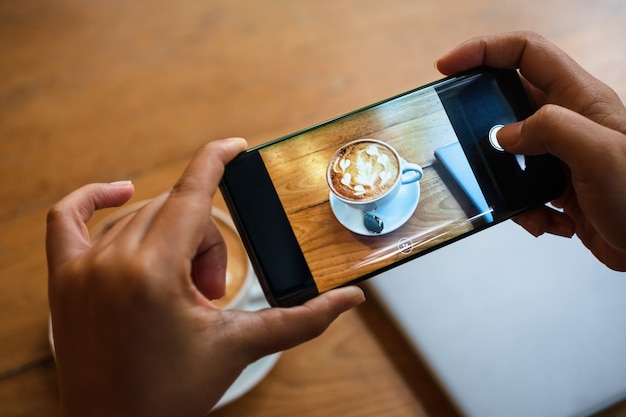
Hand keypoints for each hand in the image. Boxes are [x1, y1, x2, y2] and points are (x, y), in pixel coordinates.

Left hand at [46, 137, 364, 416]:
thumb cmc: (170, 394)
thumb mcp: (238, 348)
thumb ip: (300, 321)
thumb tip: (349, 301)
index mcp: (155, 272)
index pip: (193, 192)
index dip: (218, 161)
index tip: (236, 147)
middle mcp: (113, 261)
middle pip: (176, 214)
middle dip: (206, 246)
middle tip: (208, 293)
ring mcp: (83, 268)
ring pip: (141, 218)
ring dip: (172, 241)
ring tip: (179, 290)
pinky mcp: (65, 278)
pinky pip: (67, 218)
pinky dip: (93, 198)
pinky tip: (120, 193)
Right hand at [436, 31, 625, 270]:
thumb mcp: (600, 154)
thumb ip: (550, 130)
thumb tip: (503, 135)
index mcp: (580, 99)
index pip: (526, 53)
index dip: (484, 50)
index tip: (448, 67)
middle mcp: (569, 122)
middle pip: (508, 101)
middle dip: (483, 124)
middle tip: (464, 143)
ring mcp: (562, 155)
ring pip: (510, 153)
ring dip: (503, 180)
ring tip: (518, 200)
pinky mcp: (559, 188)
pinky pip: (522, 189)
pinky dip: (524, 209)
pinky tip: (548, 221)